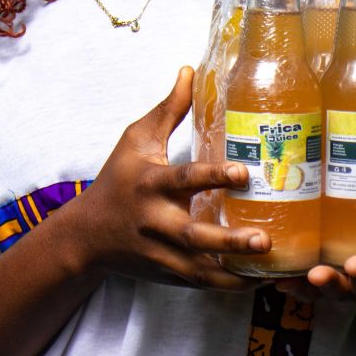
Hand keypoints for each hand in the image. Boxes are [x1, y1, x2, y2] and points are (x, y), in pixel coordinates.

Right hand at [76, 66, 269, 290]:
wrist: (86, 236)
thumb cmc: (117, 180)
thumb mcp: (136, 140)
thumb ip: (169, 109)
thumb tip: (191, 70)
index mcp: (150, 183)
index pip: (184, 179)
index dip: (213, 177)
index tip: (242, 172)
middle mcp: (155, 221)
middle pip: (194, 236)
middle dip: (228, 240)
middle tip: (264, 238)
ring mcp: (161, 253)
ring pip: (200, 269)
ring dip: (234, 272)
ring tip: (269, 269)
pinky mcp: (166, 275)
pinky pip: (200, 284)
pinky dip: (228, 286)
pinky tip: (258, 280)